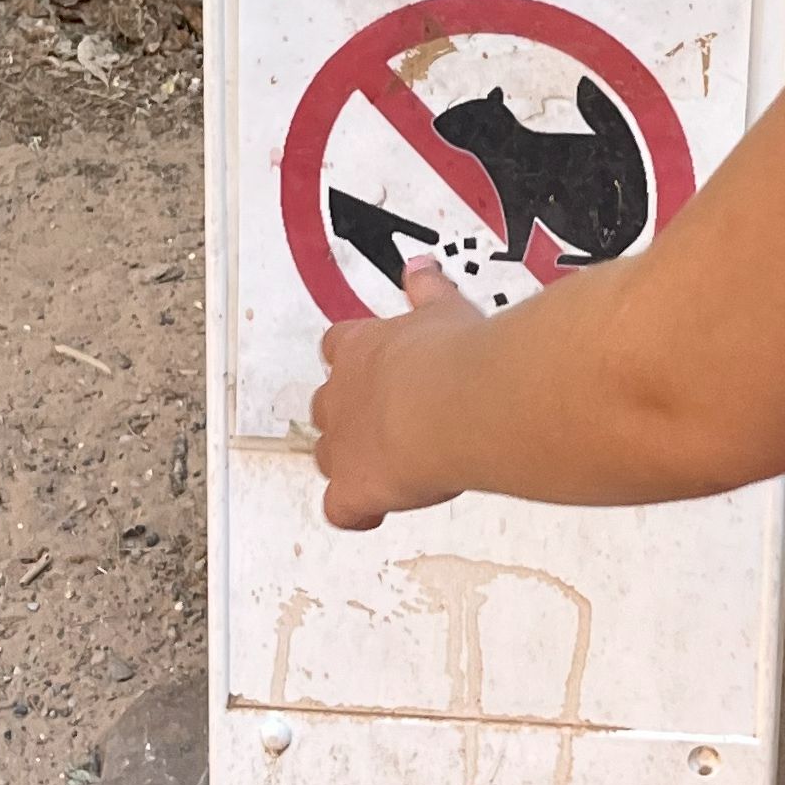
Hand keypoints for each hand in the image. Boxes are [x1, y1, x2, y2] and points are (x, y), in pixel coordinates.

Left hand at [312, 259, 479, 529]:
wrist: (458, 402)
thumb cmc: (455, 358)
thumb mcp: (445, 309)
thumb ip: (428, 290)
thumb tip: (422, 270)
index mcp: (361, 346)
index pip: (340, 348)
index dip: (355, 362)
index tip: (375, 369)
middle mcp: (343, 393)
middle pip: (326, 404)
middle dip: (349, 414)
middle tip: (382, 421)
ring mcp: (343, 442)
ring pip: (328, 454)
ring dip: (350, 460)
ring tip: (379, 466)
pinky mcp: (355, 486)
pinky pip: (341, 508)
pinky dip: (355, 512)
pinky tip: (373, 513)